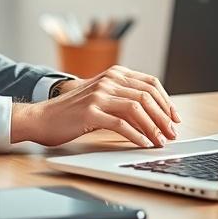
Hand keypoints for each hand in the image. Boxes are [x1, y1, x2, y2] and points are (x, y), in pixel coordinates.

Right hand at [11, 66, 181, 147]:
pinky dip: (136, 135)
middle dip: (164, 117)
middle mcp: (108, 80)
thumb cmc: (73, 112)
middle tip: (172, 133)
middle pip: (147, 96)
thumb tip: (154, 115)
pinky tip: (143, 144)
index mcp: (114, 74)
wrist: (43, 117)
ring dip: (153, 127)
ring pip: (137, 109)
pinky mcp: (90, 112)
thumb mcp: (102, 98)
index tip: (175, 118)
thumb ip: (124, 99)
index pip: (150, 83)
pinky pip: (121, 124)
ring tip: (160, 142)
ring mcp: (98, 95)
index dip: (166, 101)